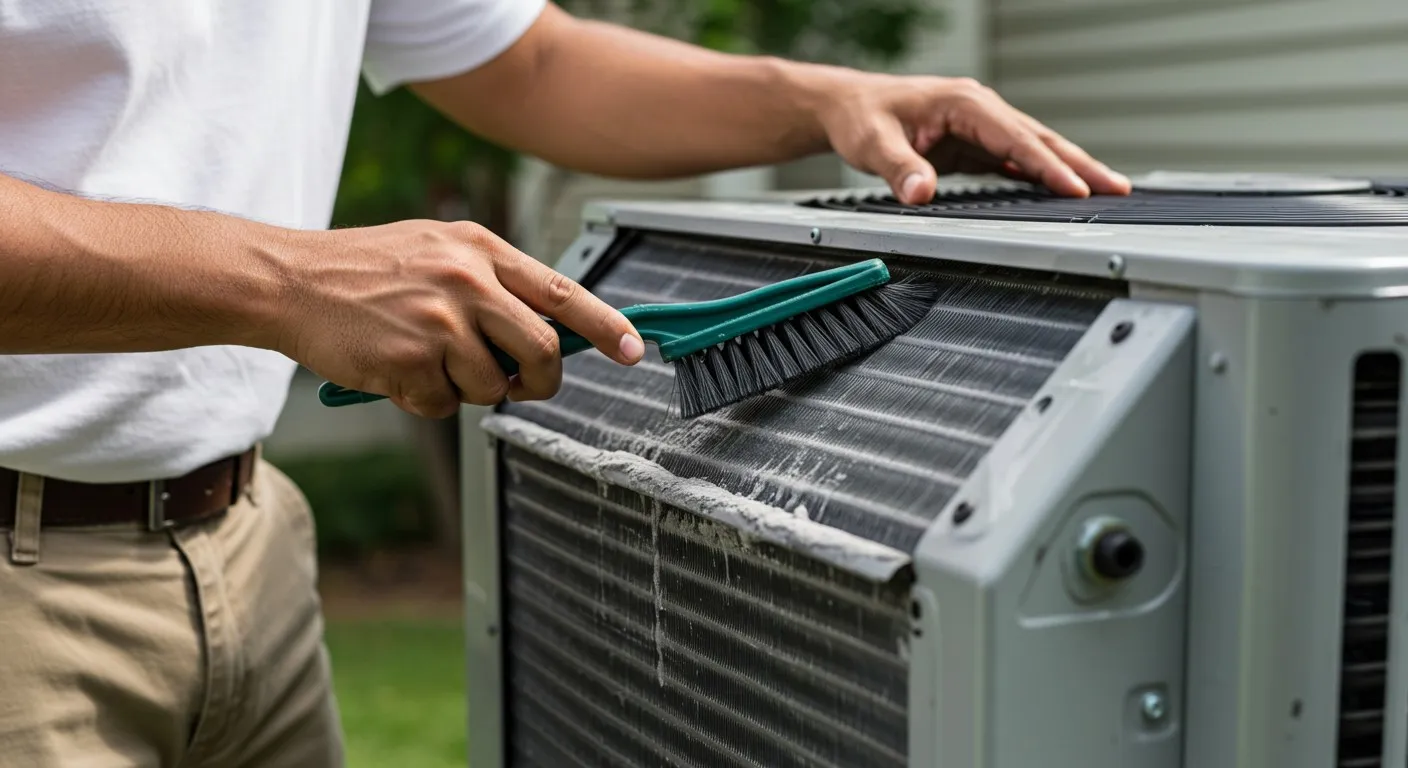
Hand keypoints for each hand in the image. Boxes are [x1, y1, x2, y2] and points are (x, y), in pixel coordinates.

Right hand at [277, 220, 644, 417]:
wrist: (289, 280)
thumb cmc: (367, 270)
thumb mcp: (438, 250)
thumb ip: (493, 283)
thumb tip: (550, 330)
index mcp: (479, 248)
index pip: (561, 290)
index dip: (604, 325)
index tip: (632, 350)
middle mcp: (466, 281)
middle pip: (542, 351)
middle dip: (540, 382)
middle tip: (520, 385)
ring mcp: (438, 322)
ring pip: (493, 387)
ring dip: (467, 389)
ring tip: (426, 359)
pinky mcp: (409, 361)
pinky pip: (444, 405)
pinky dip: (425, 400)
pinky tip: (394, 369)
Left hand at [815, 73, 1130, 203]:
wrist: (848, 106)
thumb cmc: (861, 117)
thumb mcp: (873, 144)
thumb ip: (899, 169)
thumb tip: (921, 193)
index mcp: (964, 103)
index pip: (1016, 137)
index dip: (1047, 165)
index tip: (1075, 188)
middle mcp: (980, 110)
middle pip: (1040, 138)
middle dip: (1079, 165)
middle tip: (1117, 188)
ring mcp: (980, 126)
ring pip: (1034, 148)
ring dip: (1069, 169)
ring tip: (1106, 191)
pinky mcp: (975, 143)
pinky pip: (1016, 159)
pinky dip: (1042, 174)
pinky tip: (1064, 192)